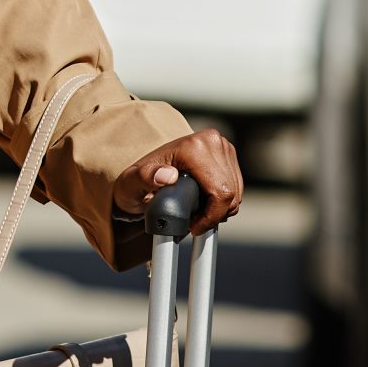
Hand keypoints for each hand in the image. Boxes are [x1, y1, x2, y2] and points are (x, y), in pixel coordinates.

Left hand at [114, 128, 242, 236]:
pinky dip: (223, 201)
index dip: (211, 216)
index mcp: (193, 146)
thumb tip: (167, 175)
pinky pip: (235, 186)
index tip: (194, 226)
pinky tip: (205, 203)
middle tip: (195, 222)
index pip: (220, 191)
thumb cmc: (135, 182)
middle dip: (216, 214)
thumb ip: (144, 178)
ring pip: (236, 191)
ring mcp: (222, 146)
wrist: (142, 174)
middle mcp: (211, 141)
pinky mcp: (227, 153)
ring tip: (198, 214)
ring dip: (220, 209)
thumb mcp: (131, 184)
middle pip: (231, 192)